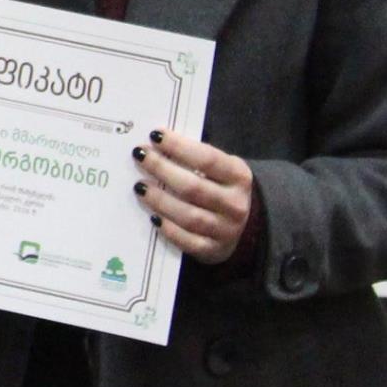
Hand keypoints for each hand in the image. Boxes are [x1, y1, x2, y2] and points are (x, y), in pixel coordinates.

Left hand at [132, 127, 251, 264]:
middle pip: (193, 187)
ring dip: (160, 200)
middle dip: (162, 170)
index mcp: (239, 176)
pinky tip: (153, 216)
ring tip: (140, 186)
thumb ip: (198, 158)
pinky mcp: (212, 251)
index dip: (180, 146)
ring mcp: (225, 230)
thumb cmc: (224, 188)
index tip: (155, 135)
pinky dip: (168, 229)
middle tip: (140, 157)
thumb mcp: (223, 169)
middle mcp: (235, 204)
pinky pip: (186, 241)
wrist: (246, 226)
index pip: (208, 159)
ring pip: (188, 216)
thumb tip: (159, 143)